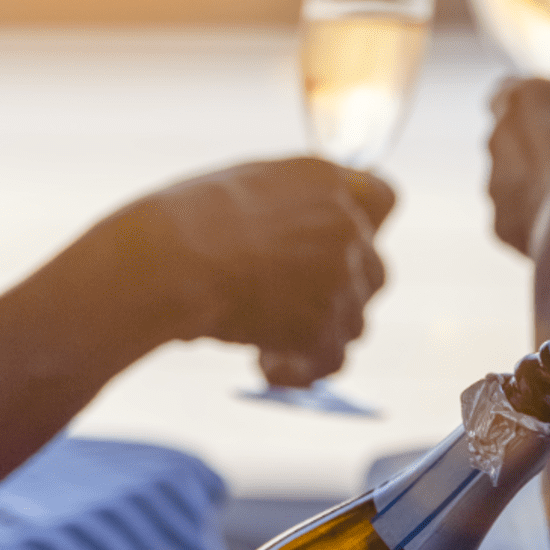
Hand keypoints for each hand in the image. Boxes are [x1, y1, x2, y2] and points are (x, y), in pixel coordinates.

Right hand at [144, 158, 394, 384]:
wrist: (165, 261)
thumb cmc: (183, 221)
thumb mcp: (246, 186)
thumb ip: (291, 202)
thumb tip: (300, 225)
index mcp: (325, 181)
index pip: (385, 198)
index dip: (367, 227)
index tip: (341, 247)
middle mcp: (345, 225)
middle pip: (374, 270)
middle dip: (339, 292)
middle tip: (289, 304)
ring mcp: (339, 277)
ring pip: (355, 320)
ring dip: (318, 332)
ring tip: (263, 336)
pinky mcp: (322, 326)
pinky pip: (332, 360)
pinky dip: (303, 369)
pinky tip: (267, 367)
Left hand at [487, 79, 549, 257]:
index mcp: (518, 98)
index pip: (507, 90)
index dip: (531, 106)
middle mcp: (495, 137)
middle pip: (508, 140)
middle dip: (534, 150)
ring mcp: (492, 183)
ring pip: (512, 183)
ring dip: (537, 187)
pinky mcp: (499, 222)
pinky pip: (520, 219)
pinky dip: (539, 221)